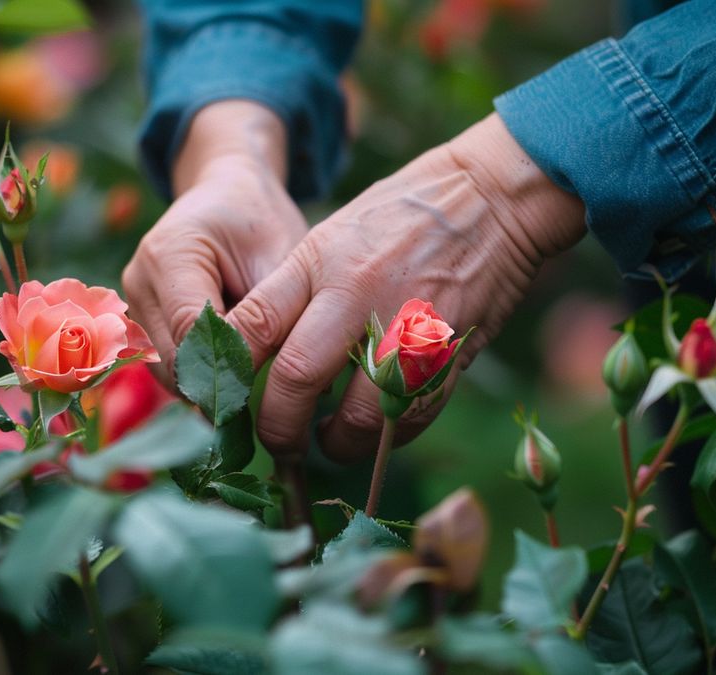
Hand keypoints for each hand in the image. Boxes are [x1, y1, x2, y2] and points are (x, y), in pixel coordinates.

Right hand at [123, 100, 307, 386]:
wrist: (227, 196)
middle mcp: (138, 281)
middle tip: (268, 400)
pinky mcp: (139, 321)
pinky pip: (166, 366)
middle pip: (173, 360)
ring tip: (252, 383)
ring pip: (166, 372)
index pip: (192, 333)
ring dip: (207, 383)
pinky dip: (198, 375)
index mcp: (169, 254)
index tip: (271, 393)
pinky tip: (232, 370)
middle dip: (220, 383)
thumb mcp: (280, 255)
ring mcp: (133, 303)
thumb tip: (276, 376)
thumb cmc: (260, 220)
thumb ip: (272, 312)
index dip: (229, 369)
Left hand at [226, 113, 586, 460]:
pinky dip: (389, 436)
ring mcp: (408, 328)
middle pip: (296, 380)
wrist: (492, 197)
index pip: (253, 327)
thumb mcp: (333, 236)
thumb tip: (254, 353)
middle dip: (277, 427)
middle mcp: (358, 295)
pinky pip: (412, 418)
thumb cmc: (402, 214)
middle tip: (276, 442)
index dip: (228, 372)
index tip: (223, 398)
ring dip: (338, 443)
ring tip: (329, 441)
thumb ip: (295, 292)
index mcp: (319, 263)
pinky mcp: (450, 354)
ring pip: (359, 416)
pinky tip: (377, 430)